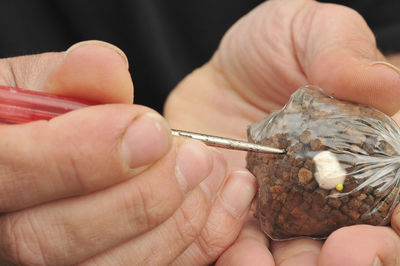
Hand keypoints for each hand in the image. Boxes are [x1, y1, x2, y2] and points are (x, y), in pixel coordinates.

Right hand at [0, 41, 256, 264]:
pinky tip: (211, 206)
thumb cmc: (39, 114)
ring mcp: (48, 254)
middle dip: (137, 200)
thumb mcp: (43, 83)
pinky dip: (186, 247)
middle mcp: (3, 223)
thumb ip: (68, 76)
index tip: (150, 131)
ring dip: (168, 227)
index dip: (80, 156)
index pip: (7, 171)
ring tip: (204, 176)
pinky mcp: (91, 262)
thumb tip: (104, 66)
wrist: (51, 146)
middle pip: (48, 241)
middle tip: (191, 158)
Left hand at [164, 0, 399, 264]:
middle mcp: (322, 196)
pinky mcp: (231, 215)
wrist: (219, 70)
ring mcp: (276, 212)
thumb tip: (387, 86)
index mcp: (358, 158)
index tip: (381, 229)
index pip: (391, 204)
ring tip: (264, 260)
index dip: (394, 226)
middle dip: (346, 261)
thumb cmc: (271, 48)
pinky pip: (235, 248)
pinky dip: (237, 257)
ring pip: (291, 259)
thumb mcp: (308, 30)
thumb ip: (343, 49)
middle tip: (341, 253)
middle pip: (345, 247)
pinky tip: (236, 252)